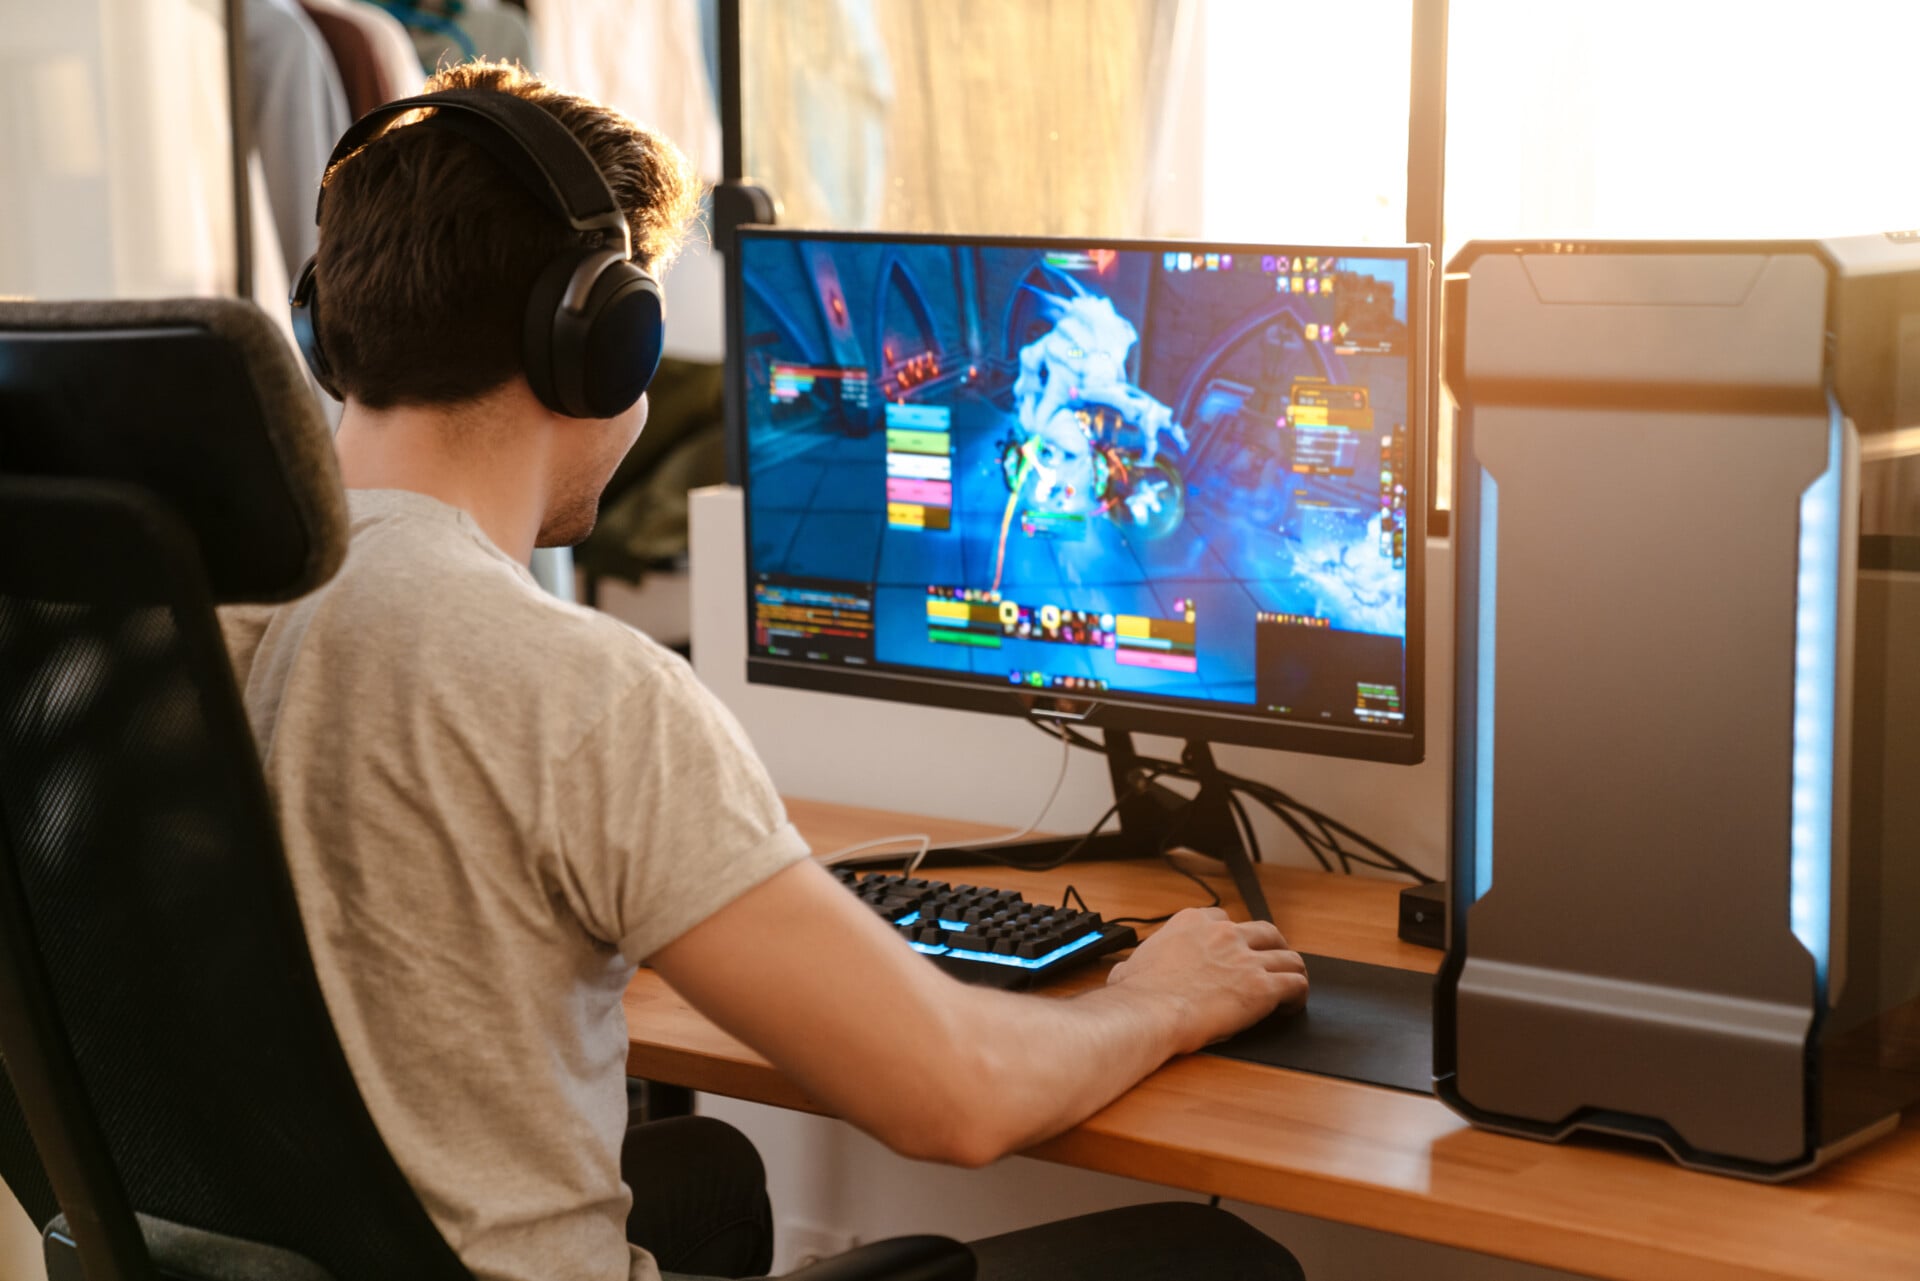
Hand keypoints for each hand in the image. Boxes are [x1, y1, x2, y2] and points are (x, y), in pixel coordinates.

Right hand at [1105, 908, 1306, 1053]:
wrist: (1150, 1012)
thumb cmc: (1137, 995)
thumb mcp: (1131, 965)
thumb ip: (1136, 962)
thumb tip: (1125, 971)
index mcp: (1192, 923)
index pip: (1225, 919)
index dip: (1234, 938)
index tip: (1234, 953)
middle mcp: (1223, 934)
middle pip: (1265, 932)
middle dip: (1271, 948)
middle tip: (1270, 965)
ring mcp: (1245, 958)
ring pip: (1288, 957)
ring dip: (1290, 971)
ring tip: (1288, 986)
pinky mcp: (1262, 986)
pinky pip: (1296, 984)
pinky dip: (1298, 995)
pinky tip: (1292, 1006)